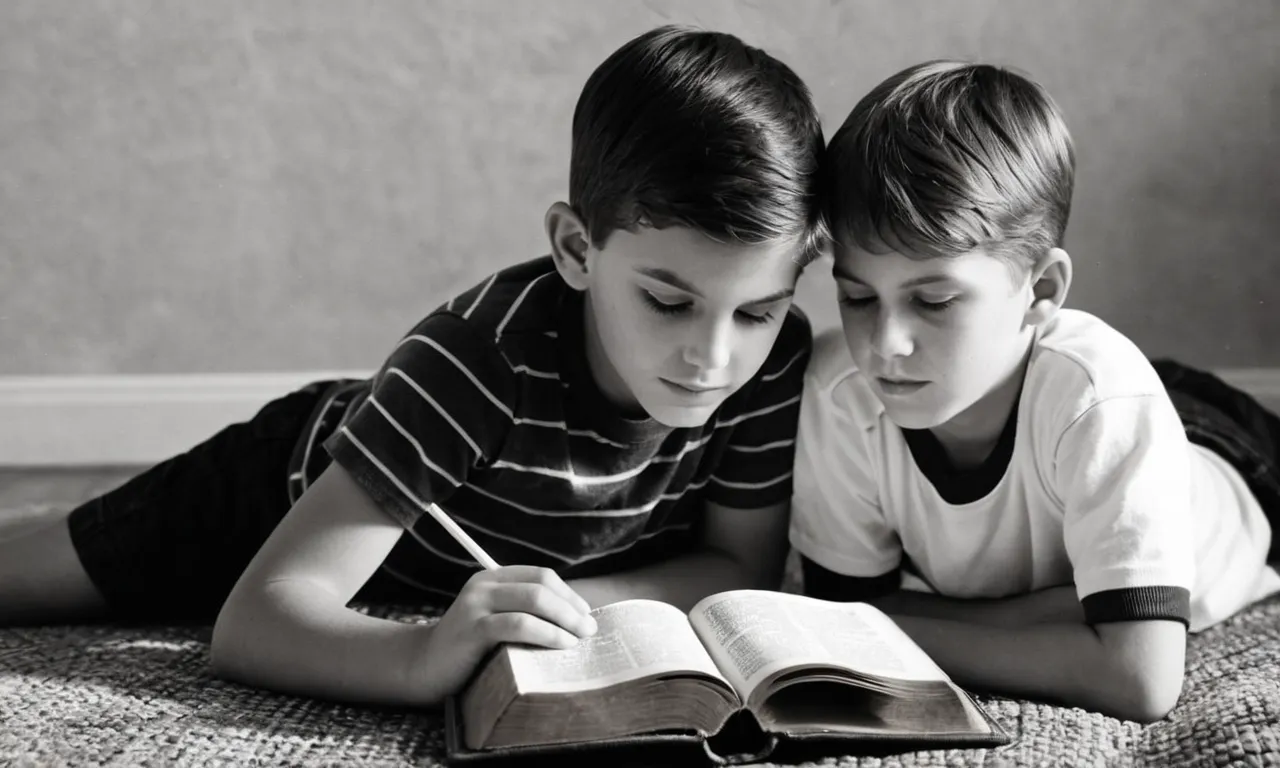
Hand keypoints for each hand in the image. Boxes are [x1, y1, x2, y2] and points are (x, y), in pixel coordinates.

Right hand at [412, 566, 597, 701]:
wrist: (421, 668)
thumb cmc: (467, 651)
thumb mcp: (494, 622)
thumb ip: (522, 613)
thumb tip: (574, 620)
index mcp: (492, 579)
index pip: (541, 576)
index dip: (569, 594)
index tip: (586, 615)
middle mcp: (484, 585)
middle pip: (541, 586)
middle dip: (572, 607)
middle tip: (590, 629)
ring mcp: (476, 606)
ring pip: (533, 601)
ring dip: (564, 620)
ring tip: (581, 638)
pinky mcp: (473, 630)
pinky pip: (518, 624)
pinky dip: (546, 633)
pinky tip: (562, 644)